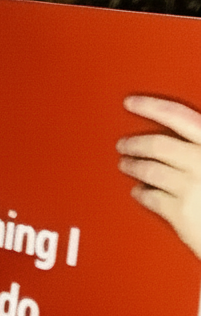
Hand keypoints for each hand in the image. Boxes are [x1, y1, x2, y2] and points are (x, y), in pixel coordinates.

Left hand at [117, 95, 200, 258]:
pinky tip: (138, 192)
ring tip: (126, 165)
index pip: (178, 115)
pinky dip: (141, 193)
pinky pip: (151, 198)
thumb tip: (189, 129)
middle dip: (135, 143)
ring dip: (133, 166)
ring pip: (149, 170)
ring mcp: (191, 188)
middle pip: (157, 145)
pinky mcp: (181, 213)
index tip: (130, 102)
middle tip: (123, 144)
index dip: (151, 106)